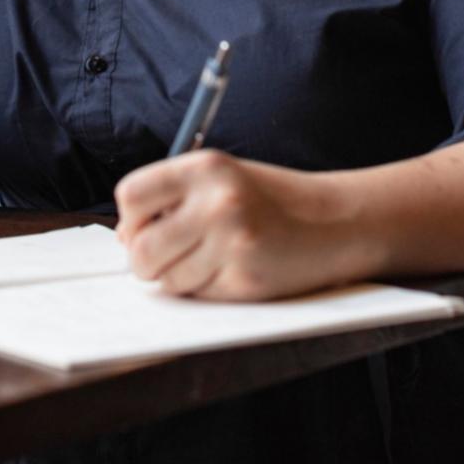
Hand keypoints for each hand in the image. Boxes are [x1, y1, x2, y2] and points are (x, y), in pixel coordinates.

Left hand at [114, 150, 378, 300]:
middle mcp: (217, 202)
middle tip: (168, 255)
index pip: (131, 195)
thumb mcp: (222, 178)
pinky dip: (205, 290)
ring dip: (178, 277)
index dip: (131, 218)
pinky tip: (231, 270)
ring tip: (210, 258)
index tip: (145, 225)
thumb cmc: (272, 199)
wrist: (339, 221)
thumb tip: (124, 237)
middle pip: (140, 248)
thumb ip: (172, 198)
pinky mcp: (246, 280)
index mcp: (206, 167)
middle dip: (146, 259)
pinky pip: (198, 296)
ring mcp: (232, 244)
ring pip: (167, 280)